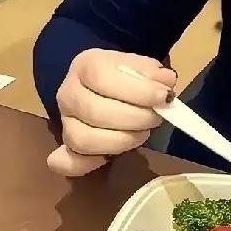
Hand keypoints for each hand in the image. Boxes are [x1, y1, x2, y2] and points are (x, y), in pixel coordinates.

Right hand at [47, 50, 176, 177]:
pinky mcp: (65, 146)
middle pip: (95, 111)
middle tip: (155, 118)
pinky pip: (67, 162)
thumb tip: (165, 80)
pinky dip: (87, 164)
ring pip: (83, 140)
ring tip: (141, 133)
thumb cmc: (126, 77)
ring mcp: (65, 122)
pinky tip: (107, 159)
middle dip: (134, 118)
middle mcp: (68, 93)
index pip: (103, 78)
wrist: (108, 87)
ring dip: (120, 141)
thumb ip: (154, 73)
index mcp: (85, 65)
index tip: (163, 97)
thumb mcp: (142, 67)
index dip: (136, 91)